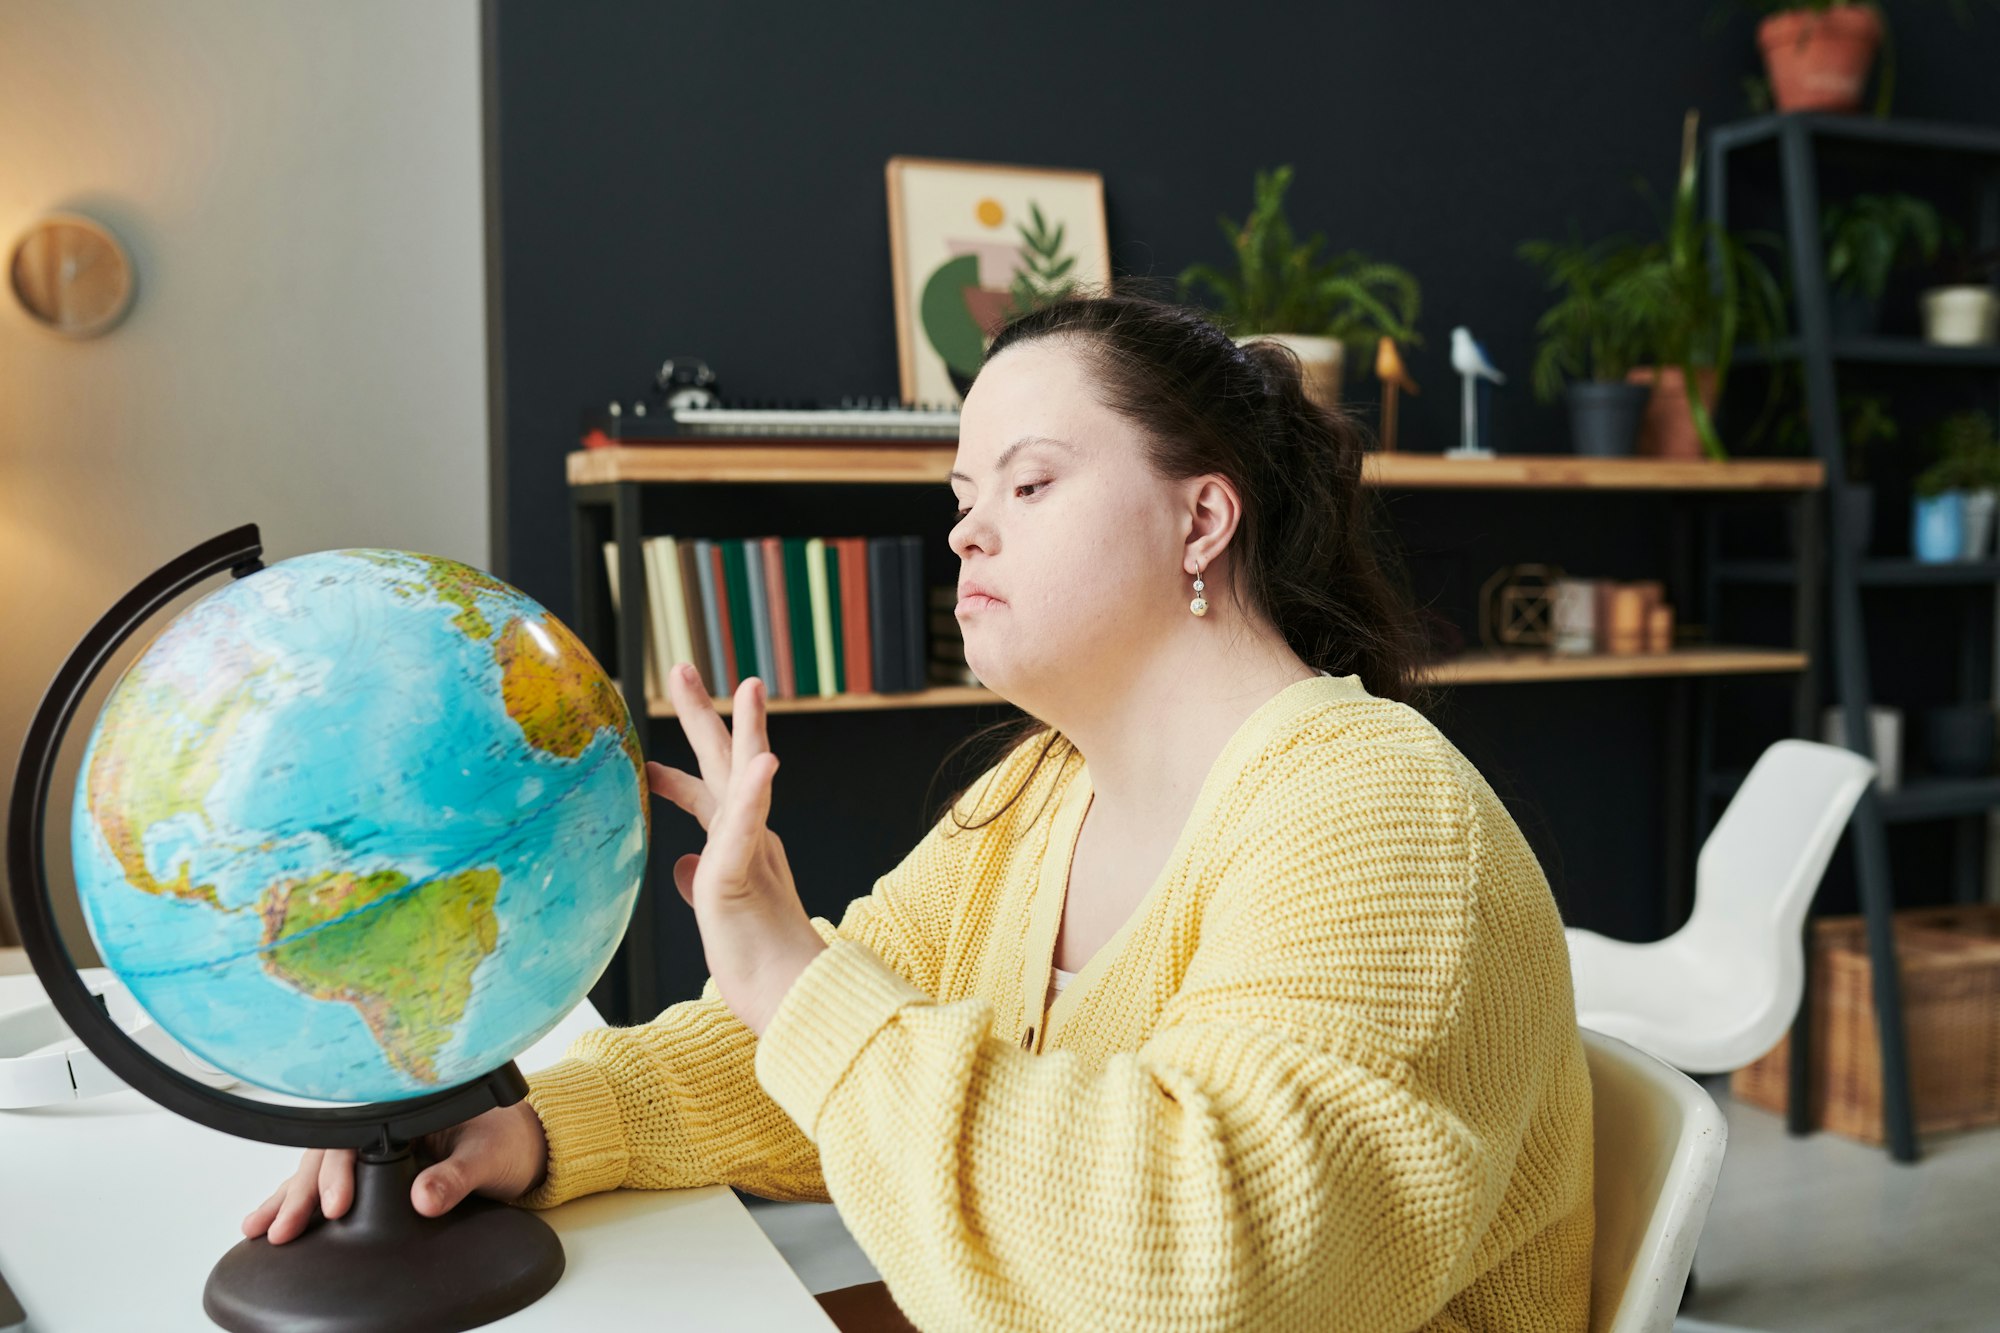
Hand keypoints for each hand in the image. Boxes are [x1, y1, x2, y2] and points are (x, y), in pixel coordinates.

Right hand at [242, 1100, 548, 1244]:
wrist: (528, 1146)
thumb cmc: (510, 1140)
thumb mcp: (490, 1156)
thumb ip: (458, 1175)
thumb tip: (425, 1198)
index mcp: (410, 1104)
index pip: (359, 1133)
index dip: (340, 1169)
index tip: (336, 1207)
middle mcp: (387, 1120)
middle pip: (332, 1151)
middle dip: (305, 1191)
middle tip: (286, 1228)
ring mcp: (379, 1143)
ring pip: (323, 1165)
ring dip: (292, 1196)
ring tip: (261, 1227)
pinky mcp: (378, 1166)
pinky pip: (333, 1180)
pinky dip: (303, 1199)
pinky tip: (275, 1220)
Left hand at [646, 663, 825, 1034]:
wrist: (799, 1007)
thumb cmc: (761, 971)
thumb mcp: (717, 917)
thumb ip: (701, 882)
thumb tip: (678, 864)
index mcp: (741, 852)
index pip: (708, 798)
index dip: (678, 771)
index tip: (649, 756)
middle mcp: (749, 843)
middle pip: (726, 765)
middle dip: (706, 715)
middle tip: (682, 668)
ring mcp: (750, 857)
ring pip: (746, 782)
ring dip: (748, 731)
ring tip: (749, 686)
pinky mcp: (744, 877)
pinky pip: (746, 830)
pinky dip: (753, 793)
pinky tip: (764, 760)